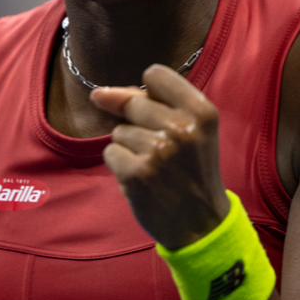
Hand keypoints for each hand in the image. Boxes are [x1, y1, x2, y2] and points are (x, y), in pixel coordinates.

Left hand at [91, 65, 229, 250]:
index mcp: (202, 111)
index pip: (155, 74)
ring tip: (156, 168)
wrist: (201, 226)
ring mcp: (158, 151)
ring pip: (120, 131)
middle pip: (134, 103)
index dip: (150, 93)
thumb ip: (147, 101)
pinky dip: (122, 166)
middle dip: (139, 124)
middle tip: (164, 151)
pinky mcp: (136, 174)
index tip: (161, 114)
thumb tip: (97, 94)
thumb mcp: (188, 129)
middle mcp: (181, 128)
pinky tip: (144, 180)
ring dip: (131, 148)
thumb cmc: (191, 170)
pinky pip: (111, 153)